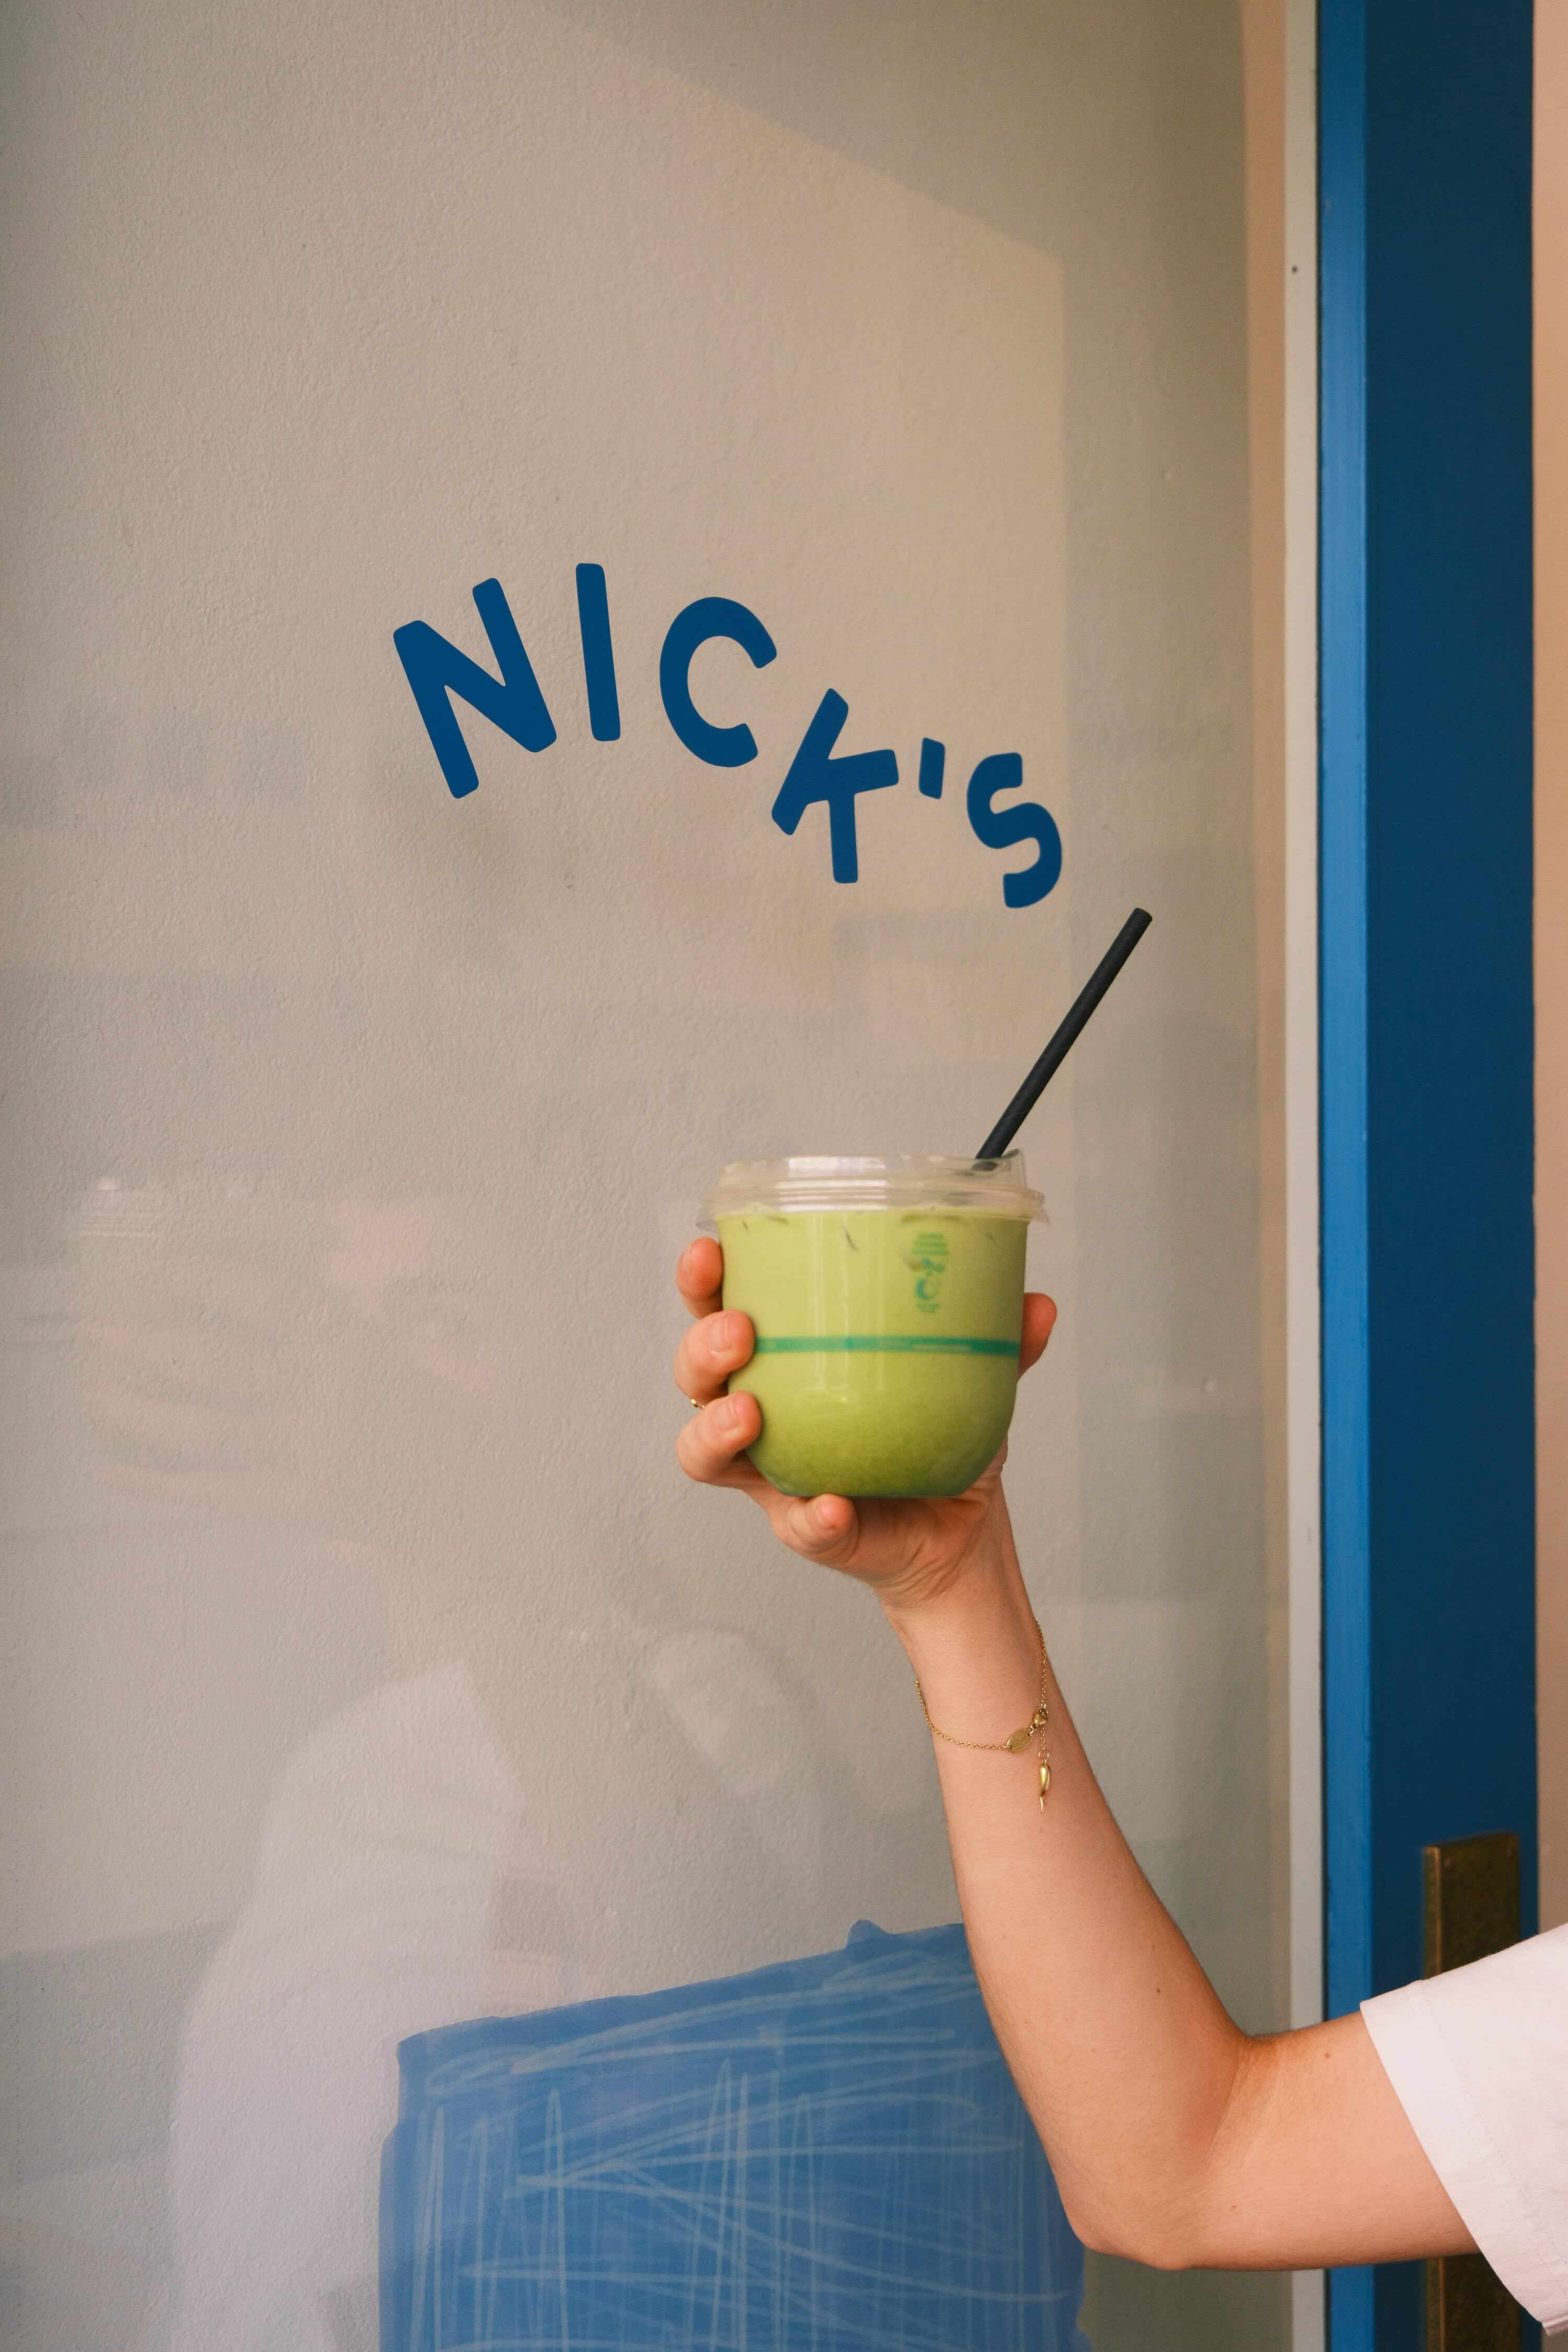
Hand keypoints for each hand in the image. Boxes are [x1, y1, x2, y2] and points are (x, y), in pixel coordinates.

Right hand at [673, 1236, 1055, 1615]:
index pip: (722, 1309)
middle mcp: (764, 1415)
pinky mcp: (809, 1529)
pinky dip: (812, 1515)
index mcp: (789, 1360)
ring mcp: (776, 1475)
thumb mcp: (969, 1378)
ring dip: (715, 1428)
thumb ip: (999, 1342)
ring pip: (704, 1452)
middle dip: (701, 1345)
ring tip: (749, 1413)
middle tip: (740, 1331)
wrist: (961, 1532)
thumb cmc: (936, 1438)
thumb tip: (1037, 1304)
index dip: (703, 1282)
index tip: (709, 1251)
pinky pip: (796, 1523)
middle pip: (696, 1375)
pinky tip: (833, 1504)